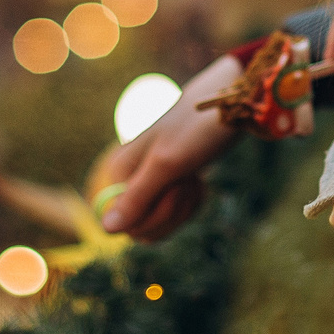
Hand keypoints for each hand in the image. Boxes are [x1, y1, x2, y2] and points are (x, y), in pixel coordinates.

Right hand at [96, 52, 244, 238]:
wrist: (228, 103)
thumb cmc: (196, 127)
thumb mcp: (166, 164)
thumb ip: (136, 198)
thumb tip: (105, 229)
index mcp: (118, 173)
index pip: (127, 226)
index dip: (154, 218)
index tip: (173, 188)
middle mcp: (129, 179)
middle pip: (146, 227)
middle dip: (173, 210)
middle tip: (187, 178)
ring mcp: (150, 181)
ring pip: (164, 222)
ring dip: (185, 204)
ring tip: (194, 174)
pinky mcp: (170, 182)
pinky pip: (177, 212)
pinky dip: (193, 200)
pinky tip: (198, 179)